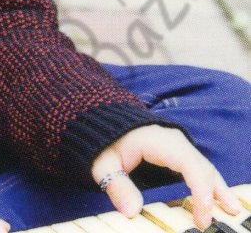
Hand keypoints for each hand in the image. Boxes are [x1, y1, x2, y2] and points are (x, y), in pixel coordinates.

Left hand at [91, 124, 242, 229]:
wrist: (103, 121)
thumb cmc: (104, 143)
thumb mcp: (103, 162)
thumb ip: (116, 184)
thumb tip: (132, 211)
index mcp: (158, 140)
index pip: (187, 163)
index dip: (199, 189)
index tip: (203, 215)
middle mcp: (173, 141)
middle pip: (201, 165)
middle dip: (216, 190)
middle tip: (230, 214)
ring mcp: (177, 145)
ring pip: (203, 166)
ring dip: (218, 187)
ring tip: (233, 208)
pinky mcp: (177, 153)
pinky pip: (197, 168)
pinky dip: (209, 183)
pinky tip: (219, 199)